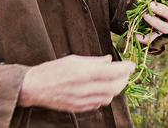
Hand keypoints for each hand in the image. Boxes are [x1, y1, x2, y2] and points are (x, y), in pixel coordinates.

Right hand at [18, 54, 134, 112]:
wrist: (35, 87)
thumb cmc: (52, 70)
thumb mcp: (73, 59)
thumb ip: (93, 61)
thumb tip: (109, 60)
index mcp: (84, 72)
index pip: (113, 71)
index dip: (126, 69)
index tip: (132, 65)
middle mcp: (86, 88)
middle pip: (115, 87)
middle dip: (124, 80)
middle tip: (126, 73)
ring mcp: (83, 100)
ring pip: (109, 97)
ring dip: (115, 89)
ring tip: (115, 81)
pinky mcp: (80, 108)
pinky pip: (99, 104)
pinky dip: (105, 97)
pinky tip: (103, 90)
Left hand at [135, 0, 167, 45]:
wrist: (137, 10)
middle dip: (162, 10)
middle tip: (151, 5)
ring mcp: (164, 26)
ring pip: (166, 28)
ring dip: (156, 22)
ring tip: (144, 15)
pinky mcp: (155, 36)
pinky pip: (153, 40)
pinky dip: (146, 38)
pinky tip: (137, 35)